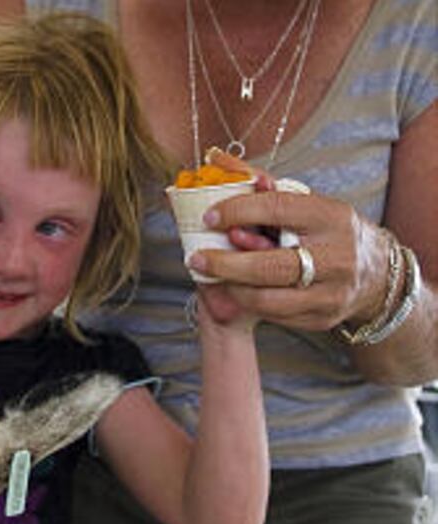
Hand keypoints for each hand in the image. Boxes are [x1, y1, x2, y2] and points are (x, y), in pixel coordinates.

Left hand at [189, 150, 389, 330]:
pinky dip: (248, 303)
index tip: (208, 217)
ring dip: (232, 287)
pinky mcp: (322, 318)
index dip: (238, 211)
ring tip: (213, 275)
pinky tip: (233, 290)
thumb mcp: (302, 202)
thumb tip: (214, 157)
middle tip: (196, 258)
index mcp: (331, 216)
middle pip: (270, 265)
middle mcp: (336, 256)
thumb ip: (257, 182)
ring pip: (269, 299)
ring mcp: (331, 292)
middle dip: (226, 263)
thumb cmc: (325, 230)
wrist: (375, 274)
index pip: (278, 209)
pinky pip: (274, 316)